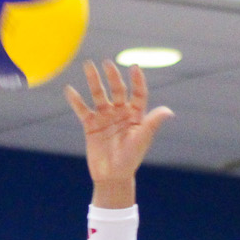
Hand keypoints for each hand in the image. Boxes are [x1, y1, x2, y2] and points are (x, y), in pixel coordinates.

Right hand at [64, 61, 172, 208]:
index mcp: (136, 115)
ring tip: (88, 65)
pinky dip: (76, 100)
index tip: (134, 67)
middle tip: (107, 63)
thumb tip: (169, 111)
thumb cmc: (130, 159)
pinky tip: (69, 89)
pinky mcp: (91, 125)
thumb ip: (153, 123)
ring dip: (94, 80)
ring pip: (99, 95)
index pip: (138, 93)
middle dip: (113, 76)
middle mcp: (120, 113)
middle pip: (117, 90)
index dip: (137, 80)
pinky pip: (83, 110)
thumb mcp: (142, 139)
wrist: (112, 176)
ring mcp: (105, 117)